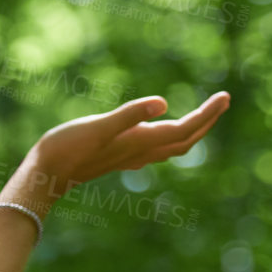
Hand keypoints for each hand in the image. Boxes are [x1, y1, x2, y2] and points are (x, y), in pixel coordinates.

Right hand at [29, 91, 230, 198]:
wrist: (45, 175)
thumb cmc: (66, 148)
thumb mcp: (97, 126)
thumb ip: (129, 115)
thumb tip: (164, 103)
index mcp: (140, 141)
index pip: (185, 128)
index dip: (208, 114)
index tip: (226, 96)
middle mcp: (140, 152)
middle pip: (185, 140)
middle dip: (207, 121)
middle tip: (222, 101)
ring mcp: (130, 157)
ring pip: (173, 147)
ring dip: (193, 131)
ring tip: (203, 114)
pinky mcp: (119, 156)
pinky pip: (157, 149)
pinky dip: (171, 137)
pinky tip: (163, 130)